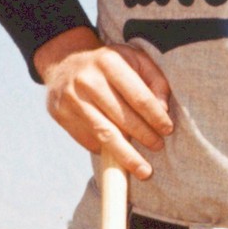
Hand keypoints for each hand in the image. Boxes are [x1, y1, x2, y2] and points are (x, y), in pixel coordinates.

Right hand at [34, 27, 172, 179]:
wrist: (64, 61)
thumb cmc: (108, 64)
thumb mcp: (134, 59)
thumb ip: (154, 80)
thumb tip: (163, 110)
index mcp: (109, 62)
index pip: (139, 96)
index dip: (156, 116)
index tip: (167, 129)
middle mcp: (87, 80)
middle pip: (122, 117)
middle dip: (144, 136)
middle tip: (158, 146)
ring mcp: (71, 99)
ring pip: (105, 134)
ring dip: (127, 155)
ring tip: (144, 169)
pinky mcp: (60, 114)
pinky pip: (88, 140)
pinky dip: (106, 151)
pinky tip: (119, 155)